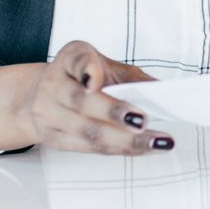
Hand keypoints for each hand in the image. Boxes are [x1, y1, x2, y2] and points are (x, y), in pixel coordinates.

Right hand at [18, 41, 174, 155]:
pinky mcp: (53, 138)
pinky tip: (141, 149)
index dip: (86, 69)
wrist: (45, 95)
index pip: (76, 60)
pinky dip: (118, 149)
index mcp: (70, 59)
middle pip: (81, 102)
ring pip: (87, 132)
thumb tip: (164, 93)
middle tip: (143, 121)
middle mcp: (53, 85)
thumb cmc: (86, 78)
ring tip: (156, 143)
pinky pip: (87, 147)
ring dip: (124, 141)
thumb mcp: (107, 67)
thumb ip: (132, 77)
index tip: (94, 79)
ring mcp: (48, 114)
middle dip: (114, 114)